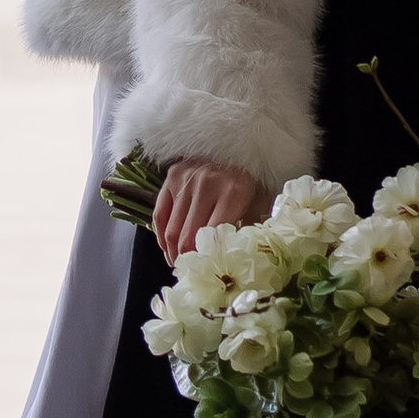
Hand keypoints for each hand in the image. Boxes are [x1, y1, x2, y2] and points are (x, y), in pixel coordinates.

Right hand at [153, 158, 270, 261]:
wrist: (240, 145)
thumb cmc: (250, 181)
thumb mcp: (259, 204)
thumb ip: (250, 230)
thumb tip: (237, 260)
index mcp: (233, 192)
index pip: (212, 237)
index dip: (206, 259)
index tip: (205, 272)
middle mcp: (207, 184)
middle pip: (187, 237)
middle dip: (186, 261)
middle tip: (188, 272)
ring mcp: (186, 179)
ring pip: (171, 229)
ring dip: (172, 252)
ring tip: (177, 263)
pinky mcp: (172, 176)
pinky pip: (159, 214)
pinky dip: (161, 235)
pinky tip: (167, 247)